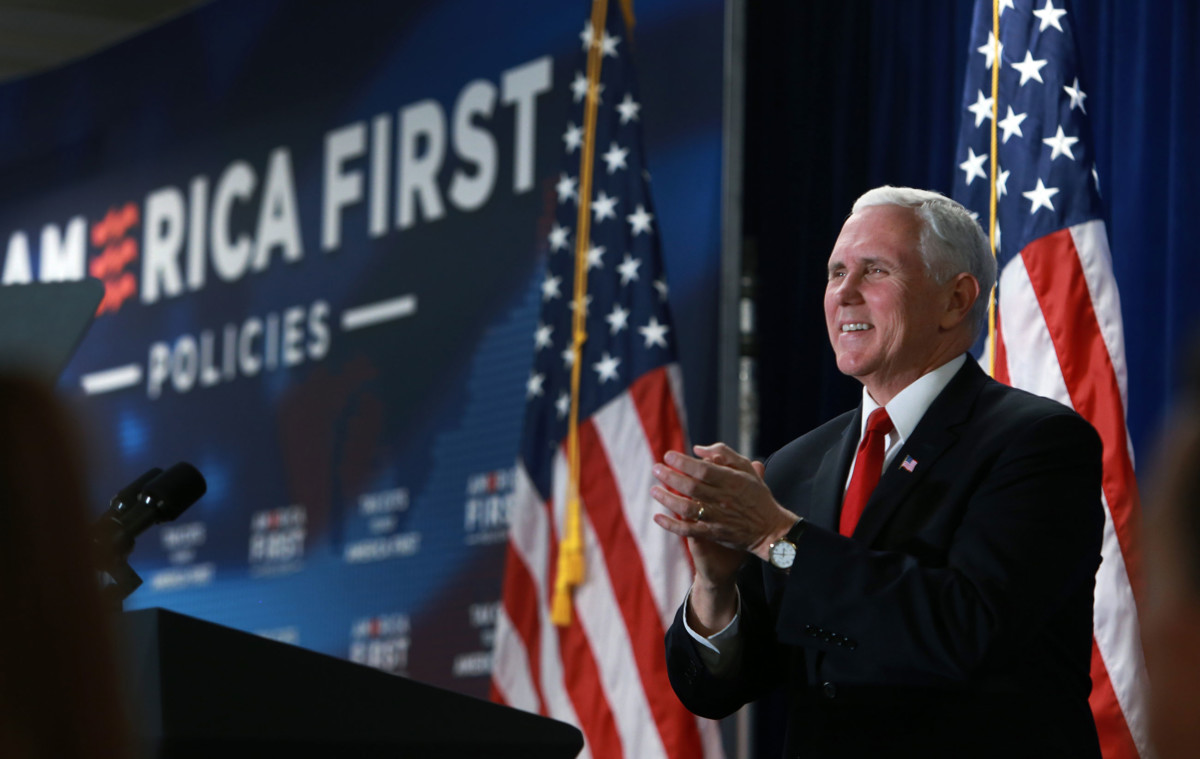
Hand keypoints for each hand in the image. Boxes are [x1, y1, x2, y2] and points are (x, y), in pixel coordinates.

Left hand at [651, 443, 798, 564]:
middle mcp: (724, 500)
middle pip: (691, 488)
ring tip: (653, 490)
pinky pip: (688, 530)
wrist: (769, 530)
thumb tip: (697, 449)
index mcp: (733, 482)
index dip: (683, 463)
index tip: (668, 456)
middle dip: (670, 477)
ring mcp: (717, 519)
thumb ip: (724, 455)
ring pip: (686, 509)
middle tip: (656, 469)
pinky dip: (671, 525)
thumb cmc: (757, 496)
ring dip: (667, 498)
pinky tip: (657, 517)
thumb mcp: (747, 470)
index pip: (703, 470)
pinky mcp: (713, 534)